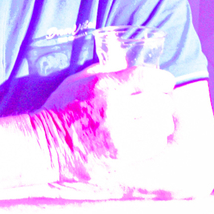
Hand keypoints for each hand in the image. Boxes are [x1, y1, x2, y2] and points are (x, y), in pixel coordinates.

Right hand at [41, 63, 181, 189]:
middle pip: (158, 101)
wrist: (45, 145)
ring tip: (154, 120)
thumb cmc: (61, 109)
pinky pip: (154, 144)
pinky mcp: (121, 156)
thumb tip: (124, 56)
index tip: (167, 82)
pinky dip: (155, 138)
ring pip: (160, 124)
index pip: (146, 77)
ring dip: (161, 121)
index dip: (163, 79)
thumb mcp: (78, 81)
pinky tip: (147, 136)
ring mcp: (119, 135)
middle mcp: (114, 110)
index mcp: (105, 87)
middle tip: (160, 102)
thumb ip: (104, 68)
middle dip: (163, 100)